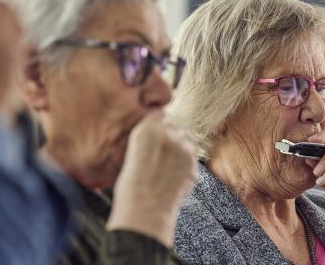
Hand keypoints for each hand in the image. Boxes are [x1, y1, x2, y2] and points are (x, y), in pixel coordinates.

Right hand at [107, 110, 197, 246]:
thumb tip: (160, 135)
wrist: (144, 210)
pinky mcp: (192, 161)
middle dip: (171, 139)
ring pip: (186, 142)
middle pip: (175, 127)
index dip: (159, 126)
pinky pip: (191, 157)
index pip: (160, 114)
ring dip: (180, 151)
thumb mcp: (132, 153)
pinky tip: (173, 178)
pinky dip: (185, 165)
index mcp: (146, 129)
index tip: (157, 136)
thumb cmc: (131, 187)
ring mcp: (182, 147)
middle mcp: (166, 134)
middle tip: (162, 157)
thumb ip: (148, 139)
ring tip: (166, 170)